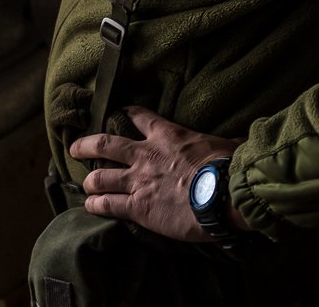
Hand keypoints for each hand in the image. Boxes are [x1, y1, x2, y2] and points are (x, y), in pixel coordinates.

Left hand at [69, 105, 250, 242]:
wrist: (221, 195)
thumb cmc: (228, 168)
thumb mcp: (227, 146)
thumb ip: (228, 143)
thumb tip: (243, 142)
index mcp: (168, 135)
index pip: (140, 117)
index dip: (127, 112)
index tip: (120, 111)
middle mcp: (146, 155)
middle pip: (106, 144)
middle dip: (87, 144)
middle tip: (75, 146)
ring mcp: (138, 181)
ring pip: (101, 176)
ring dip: (90, 179)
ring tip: (84, 183)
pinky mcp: (138, 207)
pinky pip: (108, 205)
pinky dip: (96, 204)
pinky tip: (90, 206)